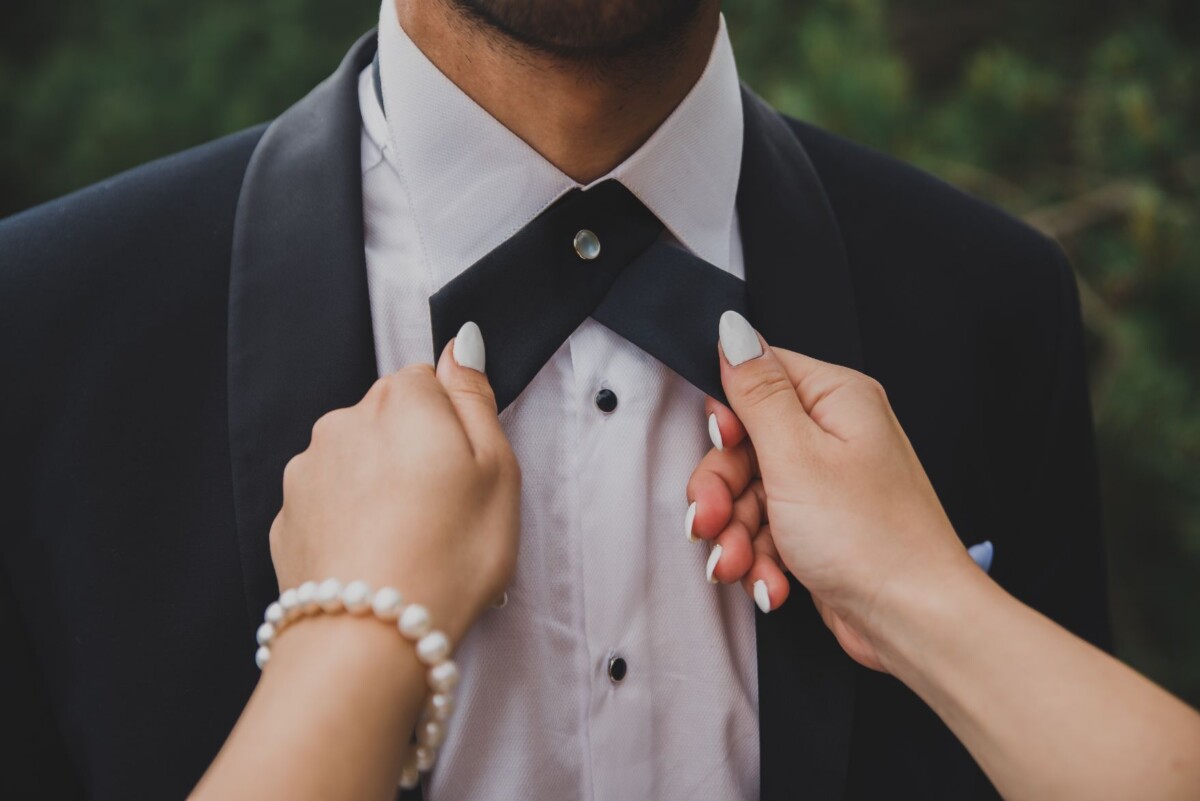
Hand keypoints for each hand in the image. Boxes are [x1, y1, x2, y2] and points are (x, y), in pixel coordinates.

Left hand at [269, 322, 519, 643]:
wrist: (371, 638)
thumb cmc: (449, 554)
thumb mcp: (497, 468)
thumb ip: (474, 396)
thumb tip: (461, 343)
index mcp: (400, 401)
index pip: (428, 383)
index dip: (453, 427)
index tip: (466, 471)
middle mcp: (342, 423)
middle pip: (388, 421)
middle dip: (413, 454)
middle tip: (445, 513)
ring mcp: (306, 474)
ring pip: (354, 464)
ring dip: (378, 489)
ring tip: (409, 546)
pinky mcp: (286, 522)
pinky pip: (328, 508)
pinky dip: (350, 525)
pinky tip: (375, 563)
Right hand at [687, 312, 974, 670]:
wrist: (915, 623)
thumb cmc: (872, 539)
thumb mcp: (795, 455)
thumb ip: (757, 391)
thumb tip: (733, 329)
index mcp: (838, 401)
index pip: (760, 378)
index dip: (728, 418)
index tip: (722, 449)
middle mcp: (836, 438)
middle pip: (745, 446)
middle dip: (721, 492)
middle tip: (711, 521)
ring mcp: (828, 488)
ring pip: (751, 497)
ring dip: (736, 537)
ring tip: (739, 566)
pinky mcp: (822, 532)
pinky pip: (769, 534)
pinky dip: (761, 562)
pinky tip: (769, 585)